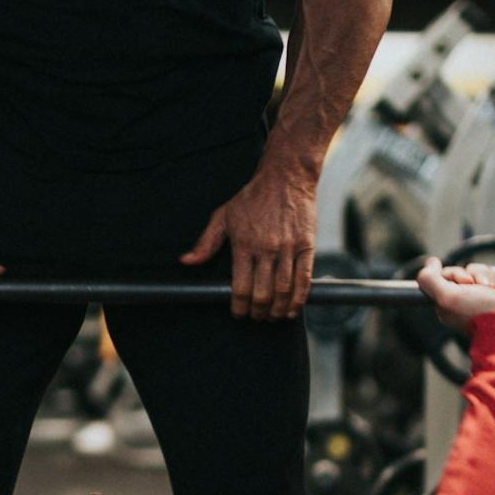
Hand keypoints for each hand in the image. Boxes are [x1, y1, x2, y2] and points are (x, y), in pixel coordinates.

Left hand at [179, 159, 318, 319]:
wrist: (285, 177)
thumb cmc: (252, 198)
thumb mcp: (223, 216)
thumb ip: (206, 242)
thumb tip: (187, 262)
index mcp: (244, 244)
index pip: (240, 287)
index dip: (239, 307)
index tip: (238, 313)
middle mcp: (266, 248)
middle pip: (262, 294)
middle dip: (258, 312)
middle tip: (256, 317)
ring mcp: (288, 248)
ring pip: (284, 290)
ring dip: (278, 310)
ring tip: (273, 316)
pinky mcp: (307, 246)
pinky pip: (304, 279)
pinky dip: (299, 299)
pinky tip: (292, 309)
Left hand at [416, 254, 494, 334]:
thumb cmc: (481, 314)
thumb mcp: (447, 297)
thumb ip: (430, 279)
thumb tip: (430, 262)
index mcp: (452, 301)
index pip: (451, 274)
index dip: (459, 274)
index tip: (466, 283)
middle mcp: (470, 299)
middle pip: (473, 270)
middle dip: (482, 275)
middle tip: (487, 288)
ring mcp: (491, 297)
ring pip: (492, 271)